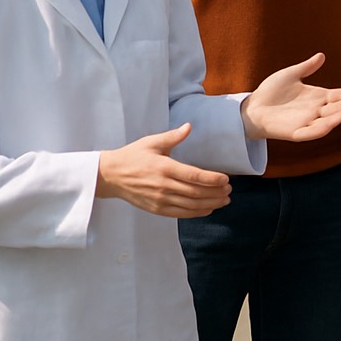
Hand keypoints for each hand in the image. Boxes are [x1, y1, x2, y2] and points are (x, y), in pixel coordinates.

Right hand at [97, 122, 231, 217]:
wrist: (110, 176)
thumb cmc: (133, 156)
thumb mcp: (152, 142)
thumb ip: (173, 136)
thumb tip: (189, 126)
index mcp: (164, 167)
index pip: (193, 175)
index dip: (212, 179)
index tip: (226, 179)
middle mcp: (163, 186)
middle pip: (195, 192)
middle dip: (215, 192)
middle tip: (230, 190)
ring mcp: (159, 199)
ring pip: (190, 205)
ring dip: (210, 204)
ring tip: (224, 200)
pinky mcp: (156, 209)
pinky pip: (180, 214)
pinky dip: (196, 213)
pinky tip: (207, 209)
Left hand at [240, 52, 340, 141]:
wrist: (252, 107)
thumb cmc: (271, 91)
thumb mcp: (291, 74)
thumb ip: (306, 67)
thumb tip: (322, 55)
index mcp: (317, 97)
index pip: (337, 96)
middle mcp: (315, 110)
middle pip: (335, 108)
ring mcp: (306, 122)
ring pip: (327, 121)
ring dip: (338, 116)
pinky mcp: (295, 132)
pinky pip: (311, 132)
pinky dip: (321, 129)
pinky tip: (330, 124)